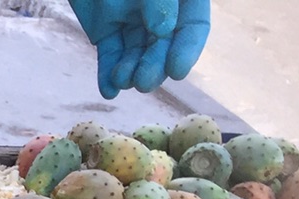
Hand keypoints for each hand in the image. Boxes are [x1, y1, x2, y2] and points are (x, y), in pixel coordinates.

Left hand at [70, 0, 209, 97]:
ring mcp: (132, 22)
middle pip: (163, 47)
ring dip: (131, 72)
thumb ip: (158, 0)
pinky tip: (107, 90)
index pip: (192, 27)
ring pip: (136, 55)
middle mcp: (160, 13)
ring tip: (122, 79)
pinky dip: (107, 75)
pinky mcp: (106, 32)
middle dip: (154, 66)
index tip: (177, 71)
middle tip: (143, 82)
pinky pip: (110, 56)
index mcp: (179, 0)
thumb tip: (164, 29)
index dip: (187, 50)